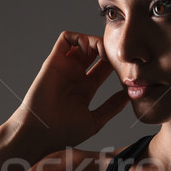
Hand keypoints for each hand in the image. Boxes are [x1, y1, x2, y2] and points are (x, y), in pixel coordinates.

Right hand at [7, 31, 128, 153]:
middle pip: (95, 53)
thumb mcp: (95, 121)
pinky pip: (65, 39)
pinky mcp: (54, 61)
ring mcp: (65, 68)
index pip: (104, 68)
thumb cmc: (63, 132)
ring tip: (105, 51)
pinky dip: (79, 38)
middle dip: (108, 50)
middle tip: (118, 56)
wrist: (41, 132)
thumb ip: (112, 107)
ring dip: (95, 41)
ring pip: (82, 43)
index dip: (116, 63)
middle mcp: (75, 76)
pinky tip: (90, 50)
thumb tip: (129, 96)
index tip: (127, 68)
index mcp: (85, 89)